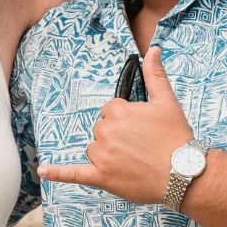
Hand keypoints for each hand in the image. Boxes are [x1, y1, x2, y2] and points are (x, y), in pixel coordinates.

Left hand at [37, 47, 193, 203]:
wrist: (184, 173)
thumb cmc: (176, 137)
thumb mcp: (167, 101)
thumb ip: (155, 75)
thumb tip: (153, 50)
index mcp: (118, 111)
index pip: (110, 111)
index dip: (126, 120)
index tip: (141, 129)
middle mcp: (106, 131)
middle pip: (101, 130)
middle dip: (117, 137)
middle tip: (141, 146)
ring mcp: (102, 155)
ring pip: (95, 150)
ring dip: (108, 155)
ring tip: (135, 161)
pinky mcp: (101, 177)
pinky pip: (74, 173)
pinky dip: (58, 173)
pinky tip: (42, 170)